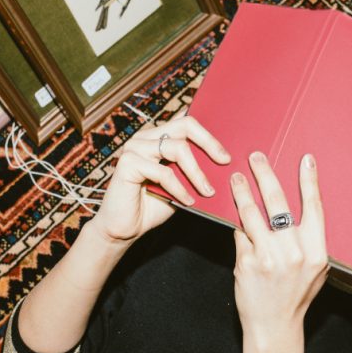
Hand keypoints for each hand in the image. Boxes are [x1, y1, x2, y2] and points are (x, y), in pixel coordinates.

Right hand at [89, 109, 230, 244]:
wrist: (125, 228)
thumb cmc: (152, 206)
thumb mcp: (181, 186)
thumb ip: (194, 171)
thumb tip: (223, 164)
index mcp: (158, 137)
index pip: (187, 124)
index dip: (209, 135)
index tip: (227, 155)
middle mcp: (146, 137)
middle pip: (184, 126)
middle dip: (209, 143)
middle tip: (224, 162)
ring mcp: (135, 147)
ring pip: (177, 148)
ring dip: (196, 173)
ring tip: (207, 191)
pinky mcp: (127, 162)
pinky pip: (163, 172)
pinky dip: (180, 188)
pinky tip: (188, 201)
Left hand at [230, 151, 328, 341]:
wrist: (274, 325)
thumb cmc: (295, 295)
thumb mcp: (315, 269)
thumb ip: (308, 241)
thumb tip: (297, 208)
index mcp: (316, 251)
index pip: (314, 207)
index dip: (309, 180)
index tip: (305, 159)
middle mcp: (294, 252)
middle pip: (278, 202)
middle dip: (265, 174)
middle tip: (256, 157)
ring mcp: (269, 257)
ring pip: (252, 213)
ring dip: (242, 191)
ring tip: (236, 178)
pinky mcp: (246, 262)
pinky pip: (240, 234)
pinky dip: (237, 225)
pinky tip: (233, 216)